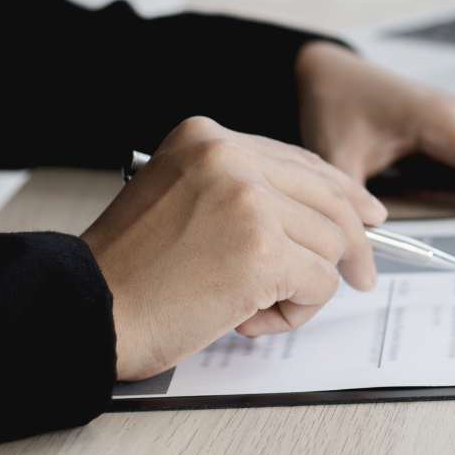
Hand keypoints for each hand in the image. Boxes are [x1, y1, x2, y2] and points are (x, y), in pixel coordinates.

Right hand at [82, 117, 384, 380]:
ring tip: (253, 305)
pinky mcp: (262, 252)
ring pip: (329, 245)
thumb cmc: (129, 272)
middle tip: (364, 274)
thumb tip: (322, 211)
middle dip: (352, 243)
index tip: (368, 213)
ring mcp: (248, 201)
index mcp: (206, 137)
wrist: (86, 310)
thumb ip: (241, 191)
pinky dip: (294, 312)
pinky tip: (248, 318)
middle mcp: (229, 157)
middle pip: (329, 197)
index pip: (300, 161)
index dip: (341, 193)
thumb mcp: (180, 198)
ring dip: (303, 287)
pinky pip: (319, 284)